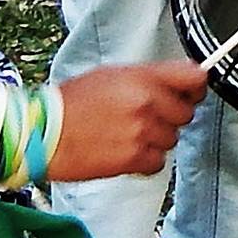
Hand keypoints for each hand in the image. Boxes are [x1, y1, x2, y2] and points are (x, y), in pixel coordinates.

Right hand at [48, 61, 207, 183]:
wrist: (42, 134)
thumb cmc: (69, 105)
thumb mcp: (110, 75)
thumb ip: (146, 79)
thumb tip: (174, 84)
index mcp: (142, 78)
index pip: (194, 78)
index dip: (195, 87)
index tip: (191, 93)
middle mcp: (147, 102)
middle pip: (186, 113)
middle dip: (169, 117)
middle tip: (144, 118)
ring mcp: (143, 131)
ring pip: (172, 138)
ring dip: (155, 139)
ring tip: (126, 135)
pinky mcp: (135, 158)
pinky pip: (159, 161)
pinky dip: (145, 160)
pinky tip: (124, 151)